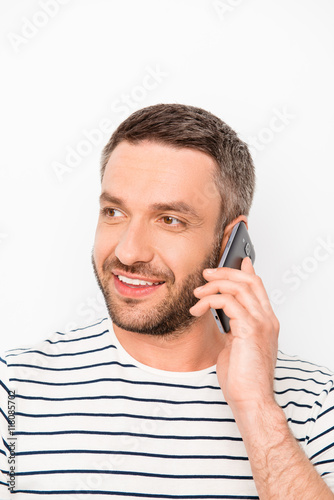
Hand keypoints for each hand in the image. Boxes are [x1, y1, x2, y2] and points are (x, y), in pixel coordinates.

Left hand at [190, 257, 279, 414]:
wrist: (251, 400)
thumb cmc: (243, 378)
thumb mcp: (235, 345)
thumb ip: (233, 326)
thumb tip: (221, 313)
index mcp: (266, 322)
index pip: (258, 287)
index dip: (246, 271)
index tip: (234, 261)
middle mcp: (267, 319)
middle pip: (249, 280)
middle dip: (225, 272)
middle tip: (207, 273)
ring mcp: (261, 323)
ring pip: (239, 286)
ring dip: (214, 285)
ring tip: (197, 293)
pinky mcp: (250, 329)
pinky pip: (228, 301)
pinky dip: (210, 300)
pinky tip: (198, 308)